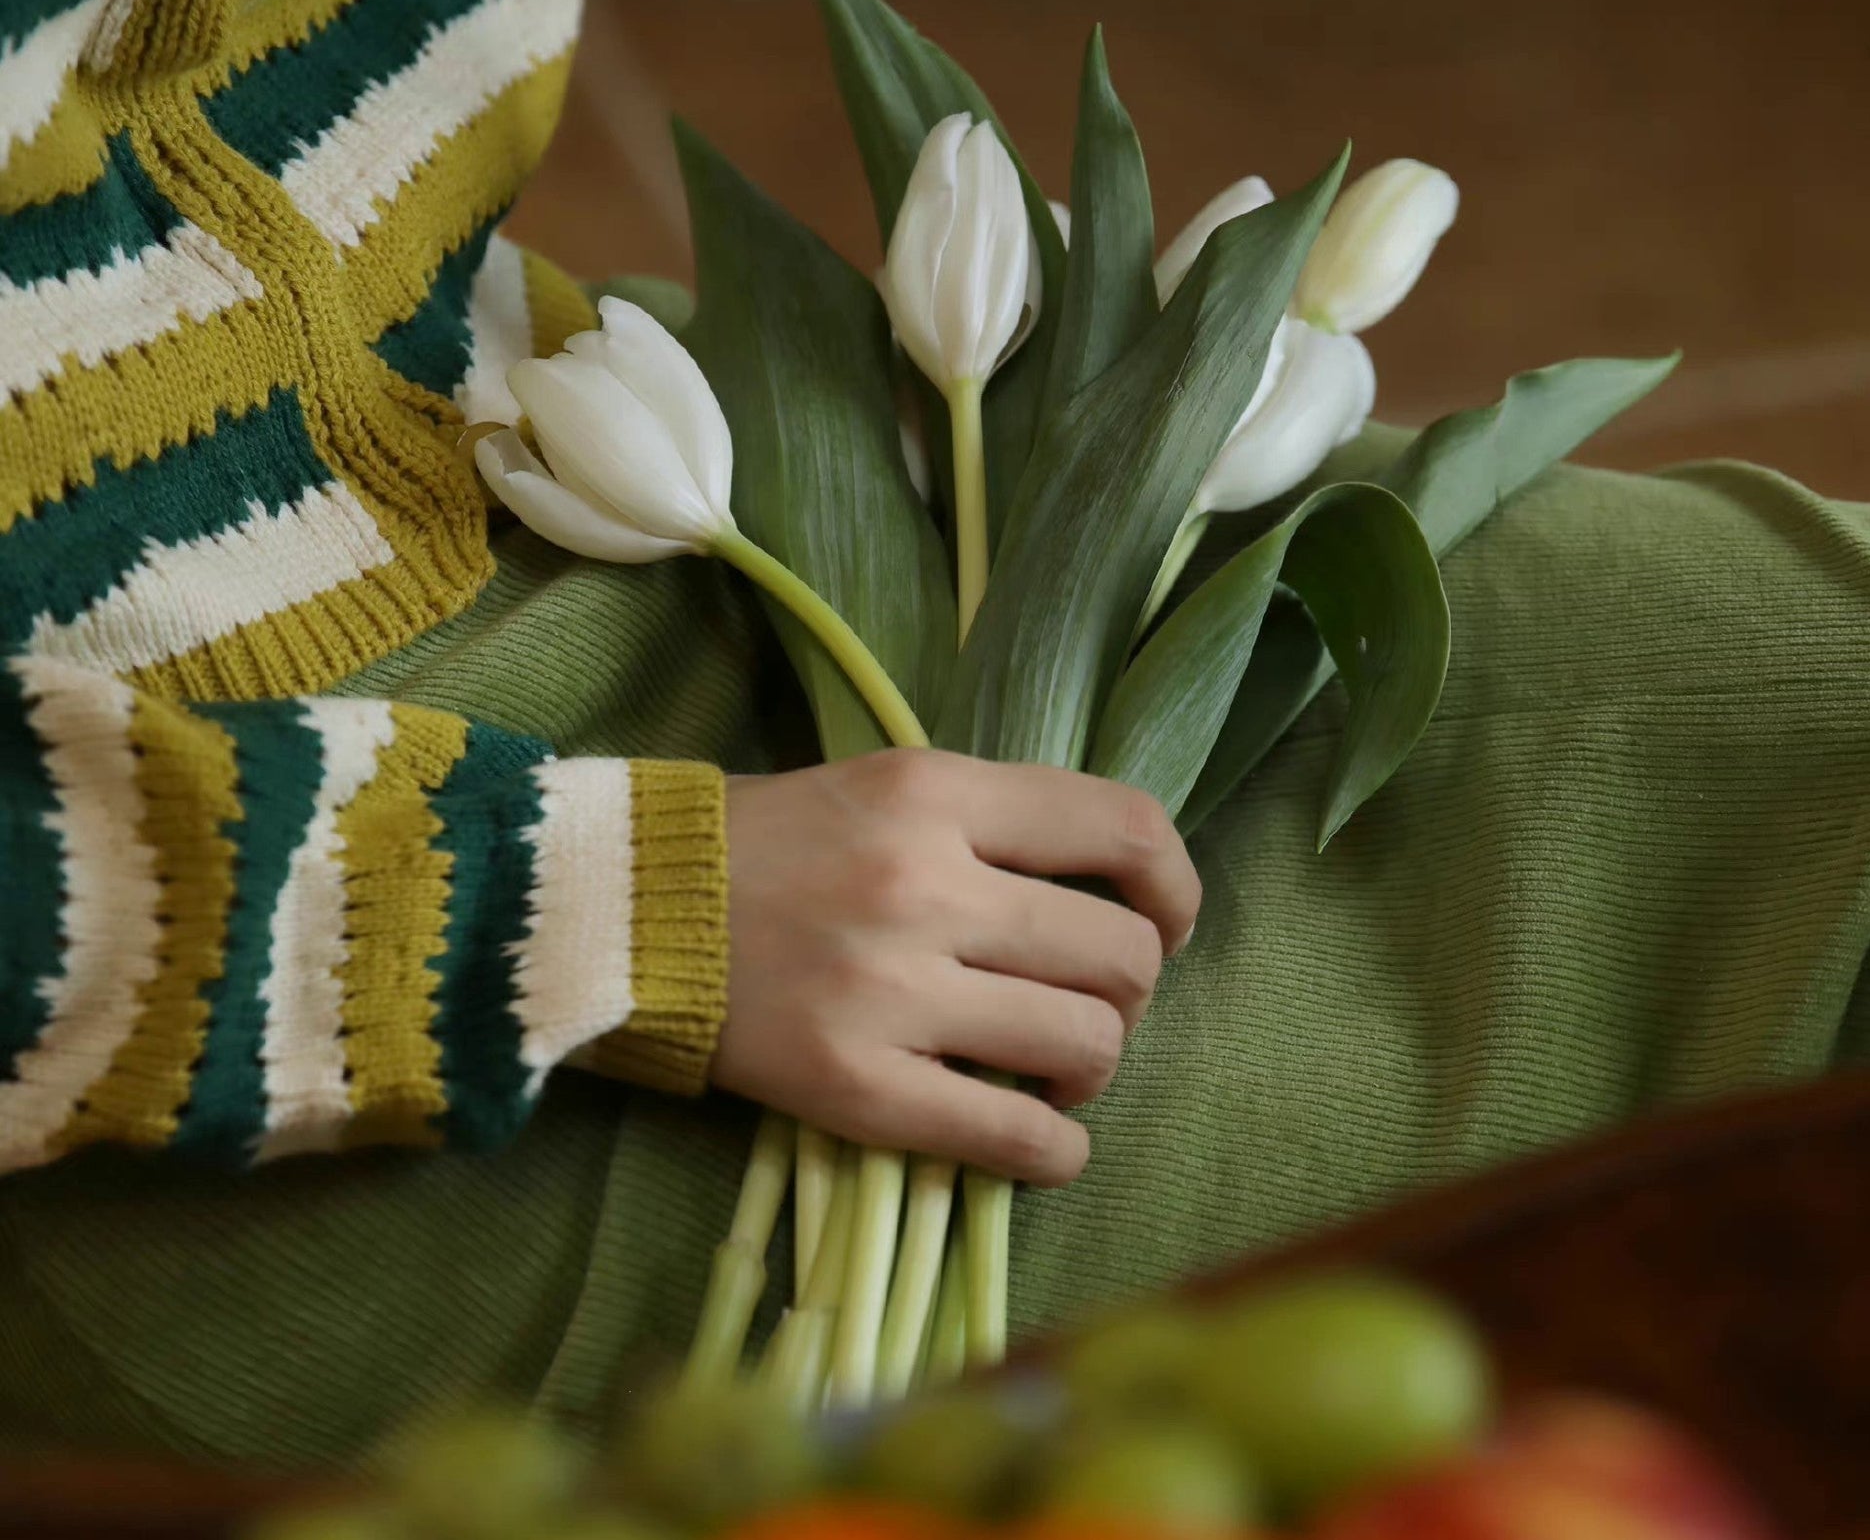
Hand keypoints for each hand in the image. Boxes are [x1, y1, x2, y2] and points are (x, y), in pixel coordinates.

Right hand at [711, 749, 1200, 1185]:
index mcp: (936, 795)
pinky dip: (1058, 1150)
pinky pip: (1014, 1137)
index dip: (1174, 885)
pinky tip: (1045, 1139)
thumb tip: (1118, 890)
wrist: (627, 912)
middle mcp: (926, 887)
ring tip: (1055, 1065)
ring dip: (1095, 1066)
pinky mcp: (856, 1088)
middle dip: (1130, 990)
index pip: (1123, 829)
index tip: (1166, 920)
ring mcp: (892, 993)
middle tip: (1087, 999)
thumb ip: (997, 822)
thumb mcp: (889, 785)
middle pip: (1121, 955)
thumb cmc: (771, 842)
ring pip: (1086, 1045)